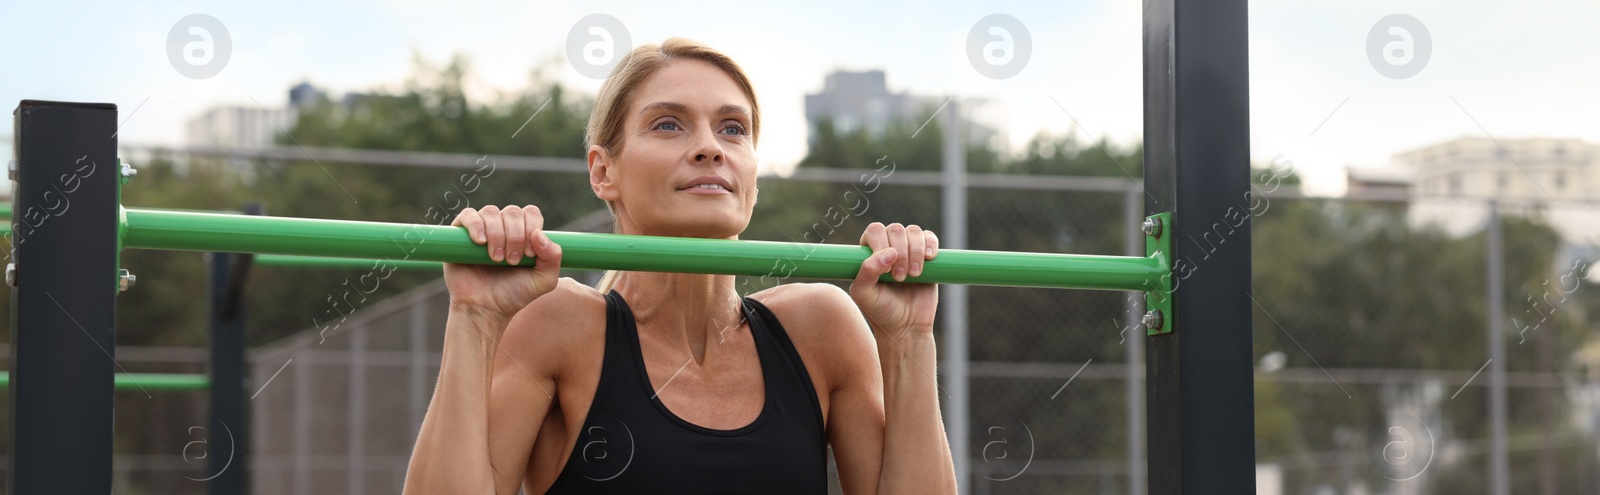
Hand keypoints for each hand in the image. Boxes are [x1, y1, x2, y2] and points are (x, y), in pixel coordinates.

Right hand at [443, 205, 562, 324]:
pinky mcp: (459, 234)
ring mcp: (482, 228)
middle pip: (513, 212)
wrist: (484, 309)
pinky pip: (468, 215)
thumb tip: (539, 234)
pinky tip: (480, 242)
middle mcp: (503, 227)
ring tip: (496, 259)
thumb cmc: (513, 294)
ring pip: (491, 212)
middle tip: (512, 261)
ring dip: (497, 234)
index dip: (531, 228)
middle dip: (515, 236)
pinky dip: (476, 225)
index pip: (531, 213)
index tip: (528, 254)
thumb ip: (553, 258)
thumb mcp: (543, 281)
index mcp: (524, 233)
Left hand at [849, 222, 938, 337]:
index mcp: (869, 252)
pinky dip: (930, 244)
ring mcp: (908, 249)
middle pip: (895, 229)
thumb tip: (890, 252)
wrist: (907, 326)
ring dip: (915, 251)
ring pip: (913, 231)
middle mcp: (888, 246)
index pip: (875, 230)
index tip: (887, 270)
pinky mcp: (926, 256)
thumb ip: (867, 272)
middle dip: (901, 252)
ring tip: (914, 275)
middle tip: (900, 278)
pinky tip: (929, 258)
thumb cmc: (881, 310)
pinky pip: (930, 237)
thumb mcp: (864, 294)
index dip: (881, 244)